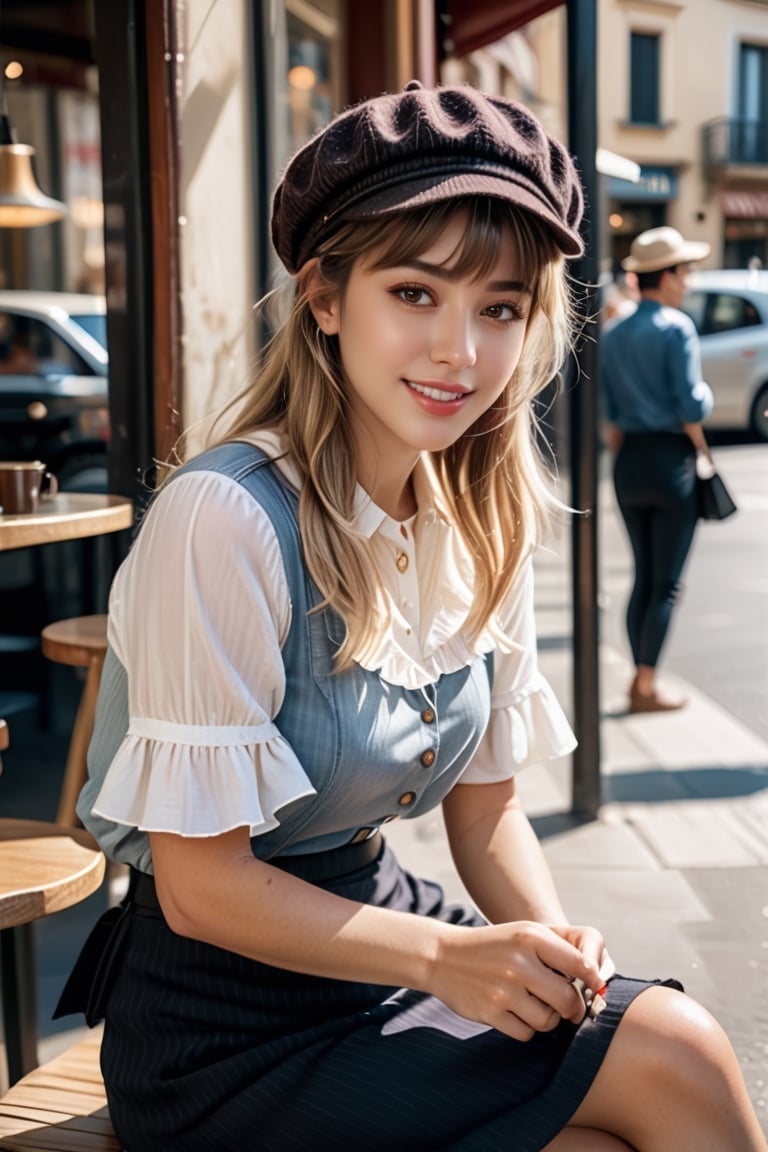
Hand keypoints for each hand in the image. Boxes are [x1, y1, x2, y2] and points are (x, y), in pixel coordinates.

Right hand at [428, 920, 606, 1041]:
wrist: (443, 956)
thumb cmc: (495, 945)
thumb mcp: (525, 934)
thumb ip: (561, 950)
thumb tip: (597, 980)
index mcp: (531, 937)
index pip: (580, 965)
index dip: (593, 981)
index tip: (594, 989)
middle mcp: (519, 962)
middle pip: (568, 1000)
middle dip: (572, 1007)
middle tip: (565, 1005)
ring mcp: (503, 989)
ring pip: (548, 1021)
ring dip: (546, 1018)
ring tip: (534, 1004)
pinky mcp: (490, 1012)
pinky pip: (526, 1034)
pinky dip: (526, 1028)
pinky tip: (515, 1012)